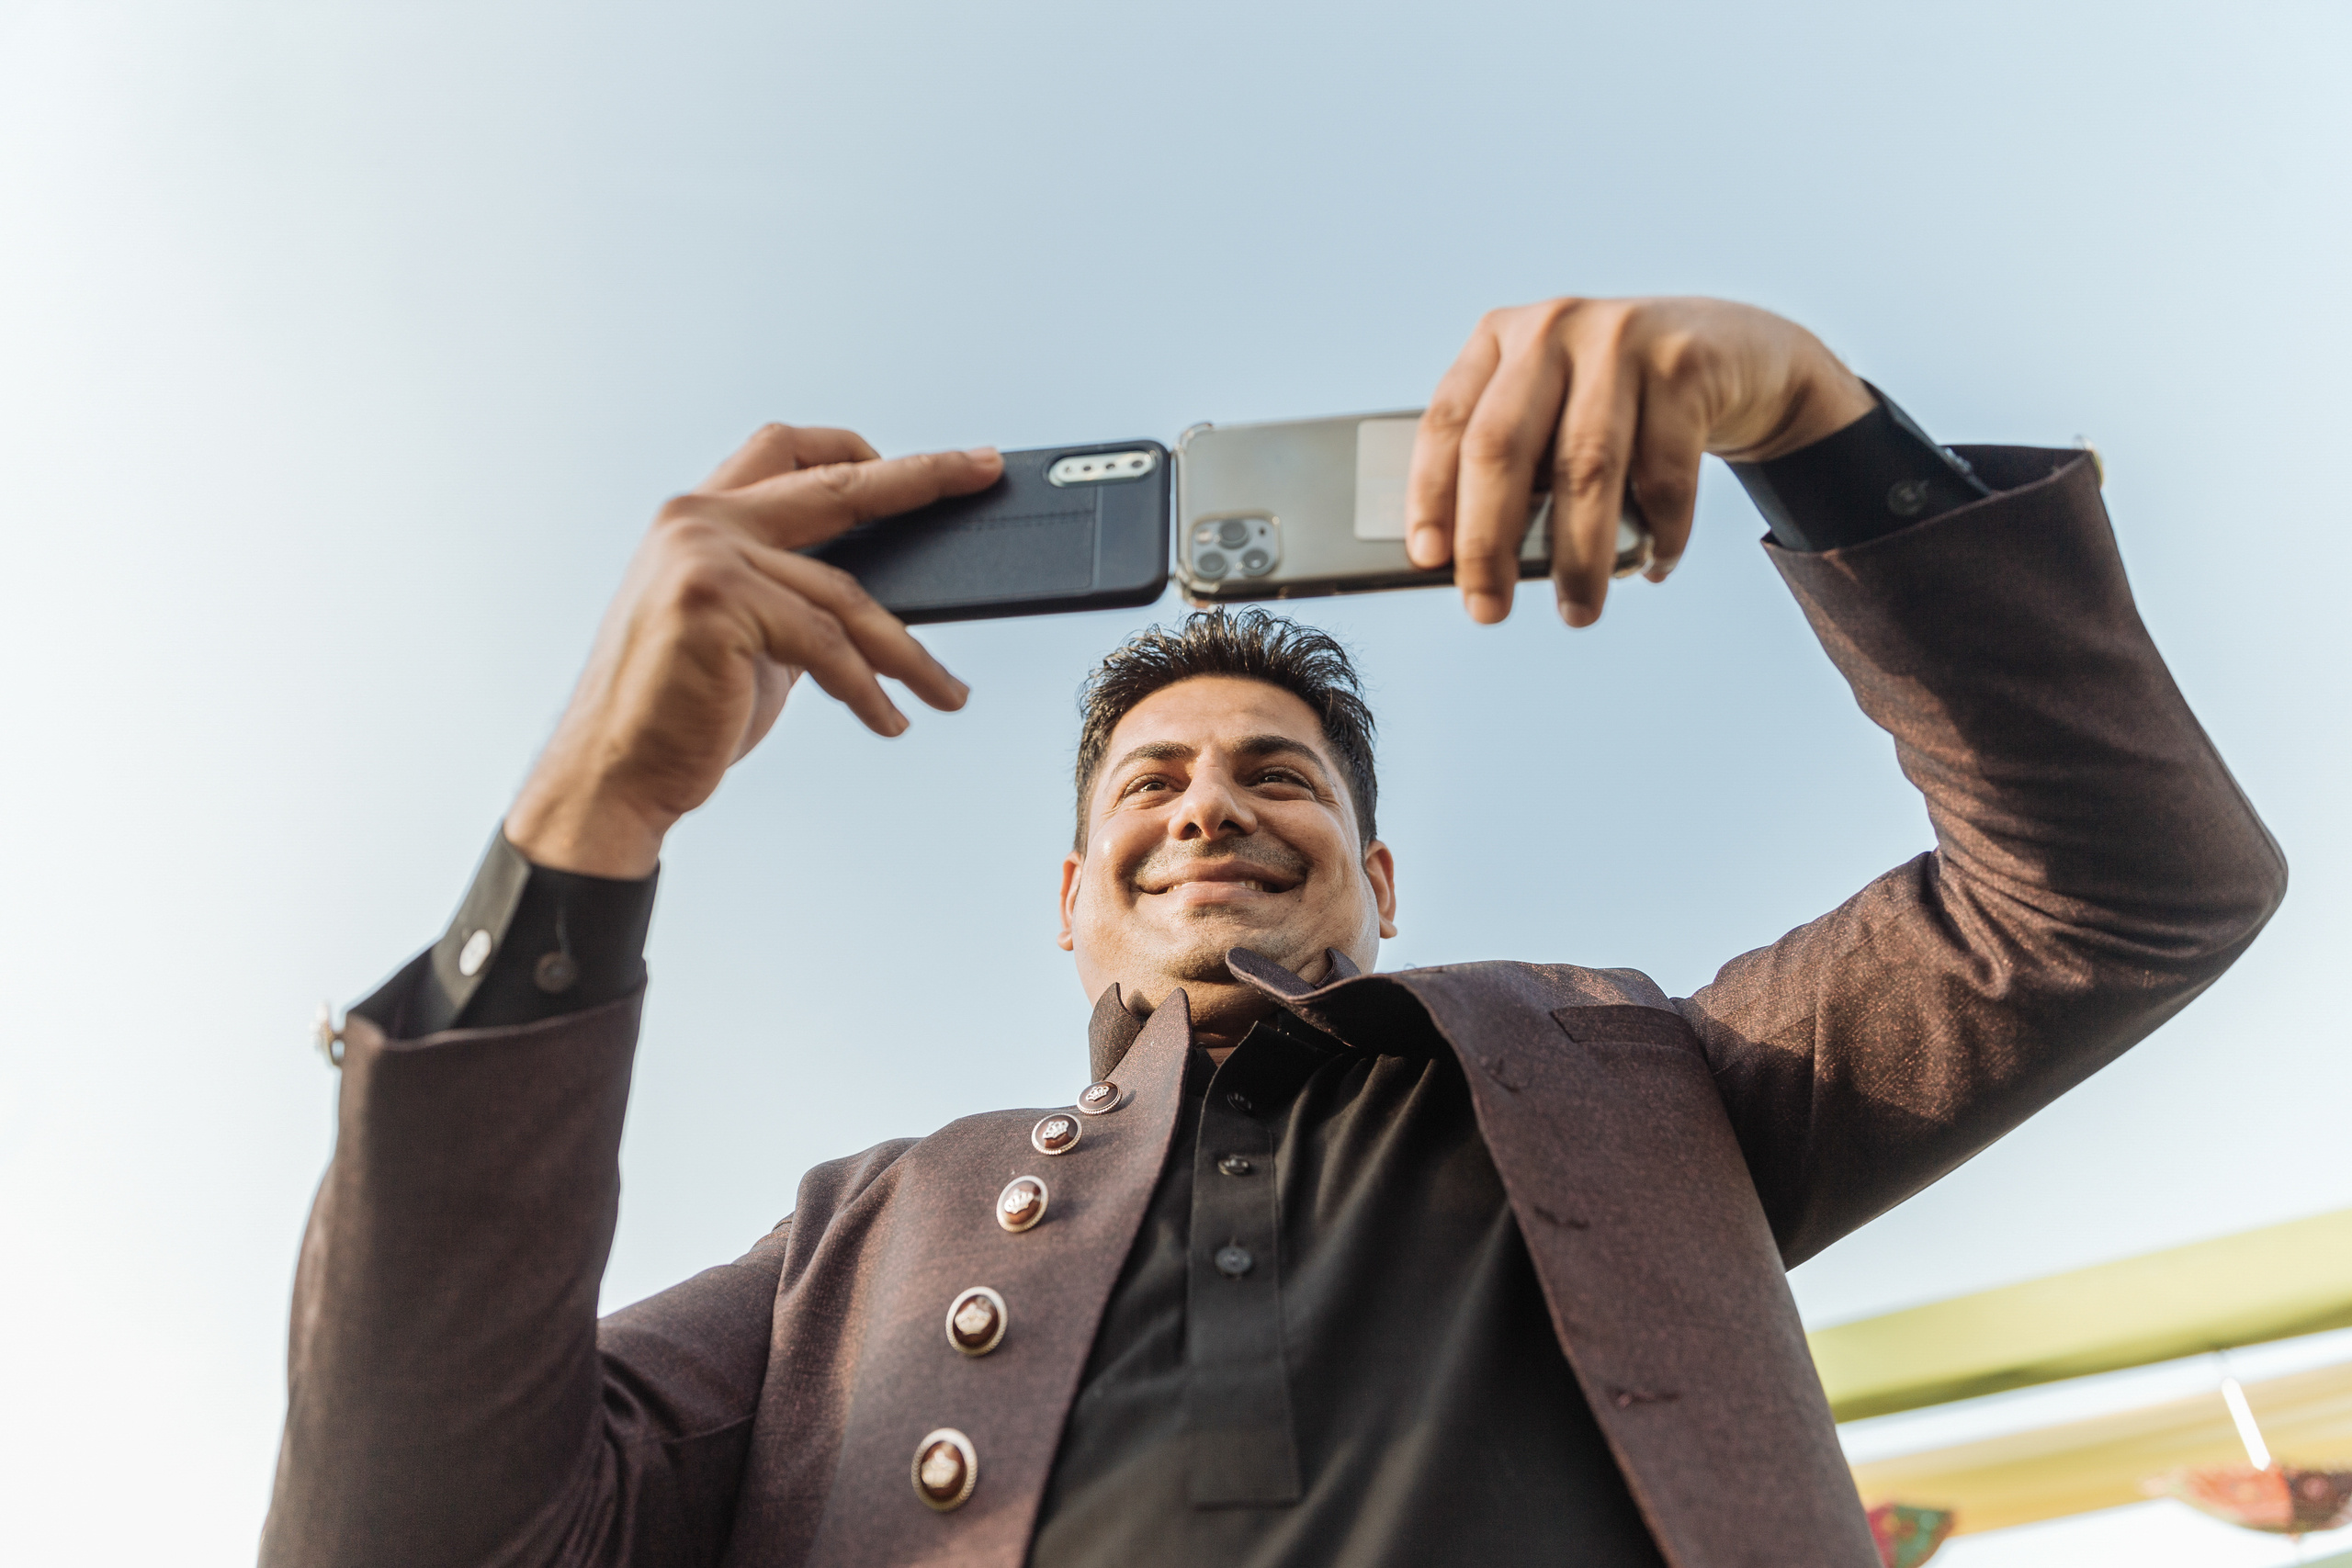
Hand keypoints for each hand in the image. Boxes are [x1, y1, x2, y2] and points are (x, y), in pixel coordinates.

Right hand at [505, 425, 1002, 876]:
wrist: (613, 775)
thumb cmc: (680, 712)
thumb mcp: (746, 635)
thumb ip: (794, 597)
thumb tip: (881, 600)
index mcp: (699, 518)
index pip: (787, 451)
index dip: (860, 450)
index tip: (930, 458)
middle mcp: (696, 521)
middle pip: (834, 485)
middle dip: (920, 477)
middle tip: (980, 473)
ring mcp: (704, 556)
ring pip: (846, 594)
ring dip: (906, 652)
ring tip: (945, 691)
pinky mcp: (718, 604)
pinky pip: (827, 646)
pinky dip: (869, 689)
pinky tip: (888, 719)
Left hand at [1405, 296, 1873, 626]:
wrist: (1738, 352)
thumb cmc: (1622, 404)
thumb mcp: (1557, 410)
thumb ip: (1517, 464)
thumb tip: (1473, 565)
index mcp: (1501, 338)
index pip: (1447, 421)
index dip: (1431, 493)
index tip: (1429, 560)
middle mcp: (1552, 328)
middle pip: (1502, 447)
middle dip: (1488, 540)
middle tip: (1487, 610)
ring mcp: (1621, 339)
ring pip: (1585, 469)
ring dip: (1578, 556)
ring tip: (1577, 611)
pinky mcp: (1685, 366)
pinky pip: (1663, 473)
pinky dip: (1658, 534)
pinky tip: (1653, 564)